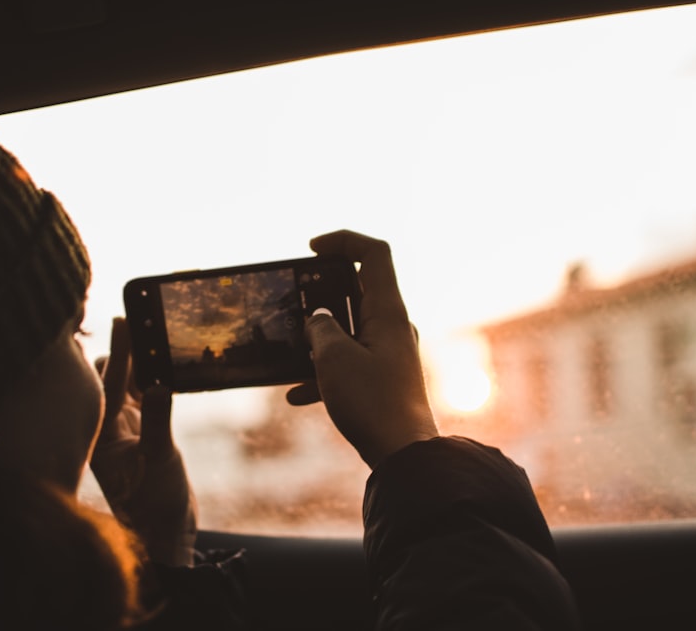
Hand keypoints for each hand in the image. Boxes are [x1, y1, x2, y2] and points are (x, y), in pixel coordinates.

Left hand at [91, 318, 196, 566]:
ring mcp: (125, 427)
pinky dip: (153, 377)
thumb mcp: (159, 463)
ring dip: (140, 360)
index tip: (124, 319)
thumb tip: (161, 385)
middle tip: (140, 317)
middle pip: (112, 375)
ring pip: (129, 382)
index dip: (119, 350)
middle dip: (125, 348)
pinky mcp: (142, 429)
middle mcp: (108, 427)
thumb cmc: (155, 505)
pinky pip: (145, 393)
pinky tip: (164, 361)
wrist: (165, 532)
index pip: (109, 383)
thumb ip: (158, 424)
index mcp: (102, 435)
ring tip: (153, 332)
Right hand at [287, 230, 437, 467]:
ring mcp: (390, 353)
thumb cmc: (372, 403)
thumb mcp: (333, 358)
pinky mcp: (383, 379)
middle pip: (357, 290)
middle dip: (321, 293)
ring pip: (349, 329)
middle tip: (294, 302)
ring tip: (292, 350)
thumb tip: (318, 320)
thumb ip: (320, 329)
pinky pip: (350, 362)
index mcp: (387, 311)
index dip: (343, 240)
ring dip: (318, 336)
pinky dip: (324, 371)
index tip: (312, 248)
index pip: (374, 253)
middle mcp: (392, 326)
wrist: (403, 455)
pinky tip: (296, 395)